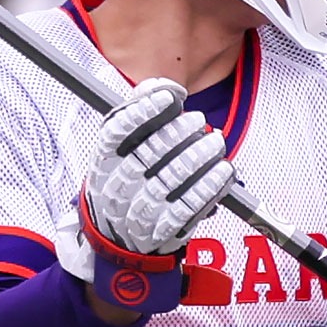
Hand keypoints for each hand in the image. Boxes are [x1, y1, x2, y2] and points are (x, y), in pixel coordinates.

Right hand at [65, 78, 235, 313]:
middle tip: (199, 122)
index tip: (171, 97)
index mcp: (103, 160)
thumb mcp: (119, 149)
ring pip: (173, 178)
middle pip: (150, 153)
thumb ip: (137, 111)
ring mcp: (138, 211)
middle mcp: (116, 185)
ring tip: (215, 142)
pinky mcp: (161, 232)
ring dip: (200, 156)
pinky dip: (210, 186)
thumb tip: (165, 87)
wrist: (117, 240)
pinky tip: (223, 171)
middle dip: (180, 132)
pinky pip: (189, 206)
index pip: (118, 131)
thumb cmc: (124, 181)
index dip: (145, 110)